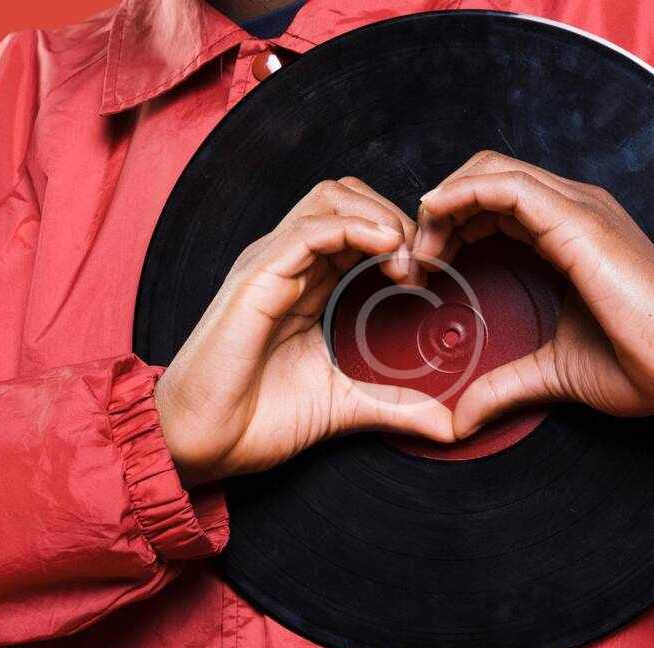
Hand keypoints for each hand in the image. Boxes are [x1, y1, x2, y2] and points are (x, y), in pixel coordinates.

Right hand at [156, 177, 453, 485]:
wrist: (202, 443)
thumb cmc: (259, 418)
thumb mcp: (346, 405)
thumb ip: (396, 405)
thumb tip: (450, 424)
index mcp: (306, 282)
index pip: (357, 226)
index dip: (399, 236)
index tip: (428, 276)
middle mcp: (288, 263)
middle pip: (347, 198)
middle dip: (395, 216)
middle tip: (421, 261)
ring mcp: (270, 264)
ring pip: (330, 199)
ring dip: (379, 216)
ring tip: (404, 257)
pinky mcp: (257, 276)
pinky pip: (309, 228)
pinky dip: (354, 227)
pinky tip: (385, 249)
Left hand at [414, 151, 653, 438]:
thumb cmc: (638, 363)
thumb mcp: (552, 372)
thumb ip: (503, 385)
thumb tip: (459, 419)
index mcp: (566, 232)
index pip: (494, 201)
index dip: (451, 224)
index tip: (425, 266)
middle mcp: (571, 208)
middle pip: (485, 176)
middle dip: (439, 211)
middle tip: (414, 258)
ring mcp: (577, 208)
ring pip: (491, 171)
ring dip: (443, 202)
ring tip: (420, 249)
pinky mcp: (579, 220)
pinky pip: (506, 185)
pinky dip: (462, 195)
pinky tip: (436, 221)